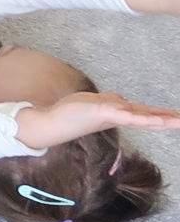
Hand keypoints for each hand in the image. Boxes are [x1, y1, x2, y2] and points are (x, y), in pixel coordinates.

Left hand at [19, 91, 179, 151]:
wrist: (54, 122)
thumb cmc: (73, 113)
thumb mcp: (97, 102)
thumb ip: (112, 101)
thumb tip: (123, 100)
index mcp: (118, 115)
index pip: (145, 115)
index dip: (163, 117)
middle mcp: (118, 116)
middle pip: (148, 117)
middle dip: (168, 120)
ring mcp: (113, 115)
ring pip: (142, 117)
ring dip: (162, 120)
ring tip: (179, 121)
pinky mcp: (105, 113)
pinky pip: (128, 116)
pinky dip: (143, 118)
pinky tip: (156, 121)